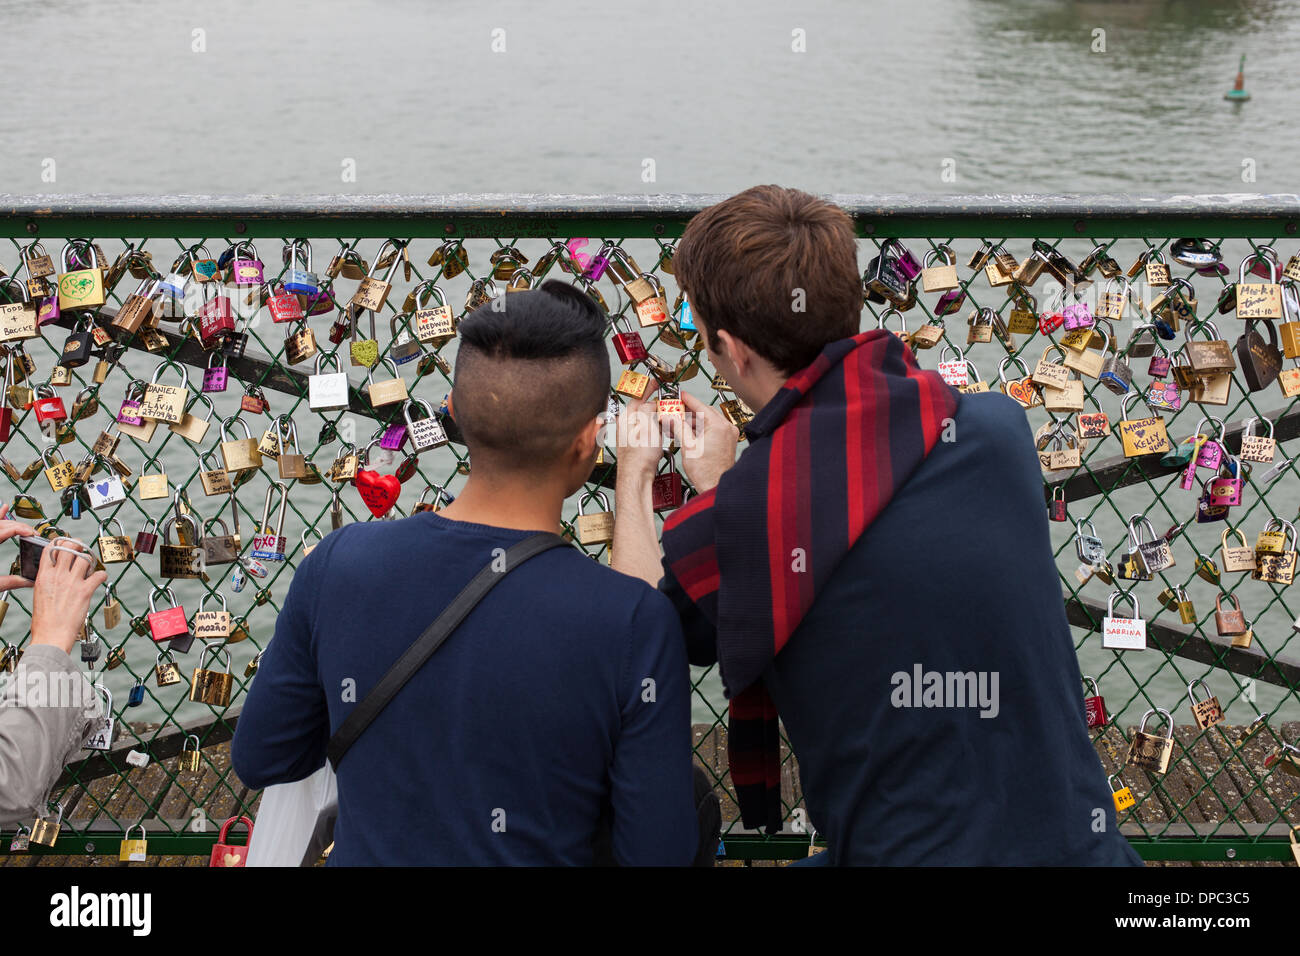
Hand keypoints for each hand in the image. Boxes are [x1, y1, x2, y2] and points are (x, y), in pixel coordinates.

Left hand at [0, 504, 37, 591]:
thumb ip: (10, 581)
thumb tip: (27, 581)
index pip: (3, 531)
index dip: (20, 529)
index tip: (31, 533)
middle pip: (0, 526)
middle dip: (17, 527)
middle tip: (30, 533)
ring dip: (7, 522)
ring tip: (19, 523)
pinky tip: (1, 511)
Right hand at [29, 538, 105, 653]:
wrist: (52, 635)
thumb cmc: (45, 619)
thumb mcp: (40, 594)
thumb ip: (48, 580)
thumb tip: (57, 573)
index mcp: (44, 576)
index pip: (51, 549)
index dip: (61, 542)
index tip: (67, 542)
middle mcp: (58, 576)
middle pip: (70, 548)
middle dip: (79, 545)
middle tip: (83, 548)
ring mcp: (72, 582)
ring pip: (85, 558)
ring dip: (91, 560)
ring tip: (91, 566)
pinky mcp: (85, 591)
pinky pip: (99, 575)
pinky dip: (102, 575)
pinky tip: (100, 578)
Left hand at [615, 388, 663, 482]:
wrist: (636, 476)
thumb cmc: (639, 456)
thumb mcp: (647, 424)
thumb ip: (648, 409)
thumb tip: (652, 405)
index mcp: (625, 418)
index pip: (637, 397)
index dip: (647, 389)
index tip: (654, 383)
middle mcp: (625, 426)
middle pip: (642, 409)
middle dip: (654, 406)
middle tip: (665, 403)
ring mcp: (629, 437)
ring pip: (645, 422)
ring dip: (656, 420)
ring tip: (665, 422)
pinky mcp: (635, 446)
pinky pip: (647, 433)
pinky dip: (656, 432)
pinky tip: (661, 436)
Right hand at [677, 392, 738, 492]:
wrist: (714, 486)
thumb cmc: (705, 471)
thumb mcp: (687, 445)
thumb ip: (679, 427)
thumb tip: (671, 417)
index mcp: (719, 426)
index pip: (701, 406)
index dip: (688, 400)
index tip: (680, 395)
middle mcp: (727, 428)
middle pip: (705, 413)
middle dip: (689, 412)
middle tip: (676, 409)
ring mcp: (728, 435)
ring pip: (708, 421)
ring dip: (693, 422)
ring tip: (677, 425)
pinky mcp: (727, 442)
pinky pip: (712, 429)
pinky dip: (700, 429)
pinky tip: (687, 433)